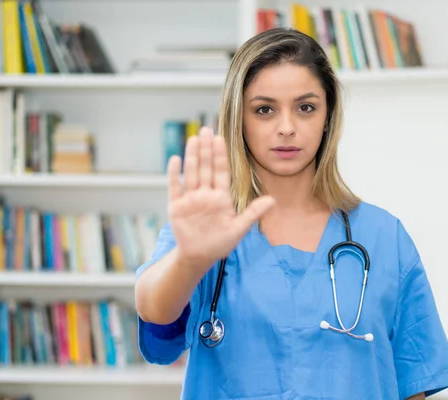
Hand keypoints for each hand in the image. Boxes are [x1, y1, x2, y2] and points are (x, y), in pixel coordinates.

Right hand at [167, 126, 274, 267]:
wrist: (199, 257)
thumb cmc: (220, 243)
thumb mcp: (239, 228)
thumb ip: (253, 213)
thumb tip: (272, 201)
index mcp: (221, 197)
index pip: (221, 172)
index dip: (220, 155)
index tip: (220, 139)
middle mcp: (206, 194)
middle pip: (206, 168)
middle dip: (206, 149)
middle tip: (206, 130)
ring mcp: (191, 199)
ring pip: (192, 173)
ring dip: (192, 156)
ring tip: (194, 138)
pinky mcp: (177, 207)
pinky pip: (175, 187)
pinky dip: (175, 174)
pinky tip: (176, 159)